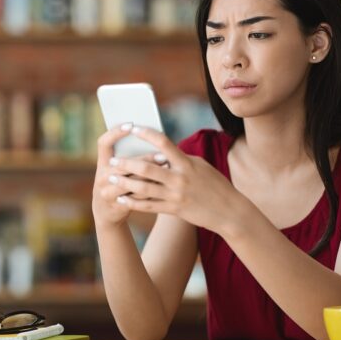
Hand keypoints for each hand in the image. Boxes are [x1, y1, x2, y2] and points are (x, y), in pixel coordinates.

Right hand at [92, 123, 162, 227]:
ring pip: (133, 181)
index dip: (115, 132)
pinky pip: (137, 197)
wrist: (105, 212)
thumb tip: (151, 137)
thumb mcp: (115, 169)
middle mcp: (102, 176)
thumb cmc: (117, 182)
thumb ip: (127, 156)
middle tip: (162, 154)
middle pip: (124, 163)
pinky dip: (151, 190)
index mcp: (102, 162)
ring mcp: (107, 191)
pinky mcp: (117, 204)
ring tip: (167, 169)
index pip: (104, 142)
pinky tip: (164, 185)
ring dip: (151, 175)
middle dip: (145, 158)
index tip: (131, 125)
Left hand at [107, 126, 239, 232]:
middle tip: (113, 160)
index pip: (164, 143)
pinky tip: (122, 198)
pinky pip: (149, 206)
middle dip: (128, 163)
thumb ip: (181, 159)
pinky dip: (134, 202)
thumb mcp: (200, 166)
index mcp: (187, 163)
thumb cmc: (215, 185)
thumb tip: (162, 152)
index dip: (147, 134)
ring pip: (144, 188)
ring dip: (125, 183)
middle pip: (148, 168)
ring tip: (111, 178)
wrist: (229, 211)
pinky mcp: (174, 210)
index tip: (133, 128)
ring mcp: (176, 195)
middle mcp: (180, 179)